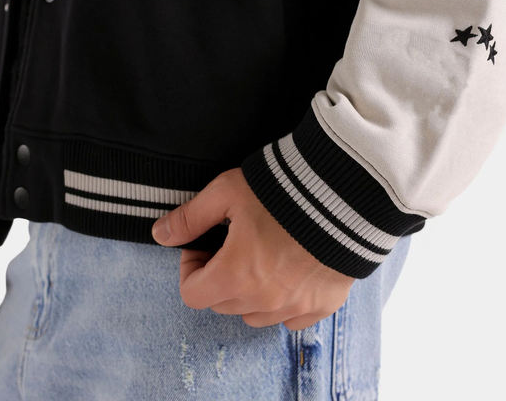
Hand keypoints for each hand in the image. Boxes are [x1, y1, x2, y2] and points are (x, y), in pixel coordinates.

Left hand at [151, 167, 354, 330]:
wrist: (345, 192)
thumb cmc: (283, 189)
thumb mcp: (227, 191)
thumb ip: (191, 216)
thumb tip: (160, 233)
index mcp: (235, 275)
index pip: (192, 294)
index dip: (190, 267)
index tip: (204, 243)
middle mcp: (263, 300)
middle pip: (222, 304)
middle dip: (218, 275)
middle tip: (231, 241)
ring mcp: (295, 305)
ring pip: (254, 315)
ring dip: (248, 291)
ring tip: (260, 253)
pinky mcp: (322, 303)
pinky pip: (291, 317)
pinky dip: (283, 301)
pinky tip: (288, 268)